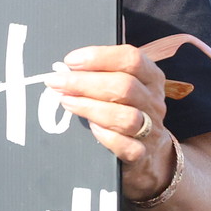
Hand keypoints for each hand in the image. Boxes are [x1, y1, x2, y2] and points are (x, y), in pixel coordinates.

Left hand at [47, 44, 174, 201]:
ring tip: (67, 102)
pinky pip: (126, 146)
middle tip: (58, 82)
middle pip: (125, 86)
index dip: (100, 57)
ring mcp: (150, 129)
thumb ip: (100, 75)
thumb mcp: (121, 86)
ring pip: (126, 117)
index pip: (131, 59)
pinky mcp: (141, 153)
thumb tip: (65, 70)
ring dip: (90, 107)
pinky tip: (91, 128)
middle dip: (85, 82)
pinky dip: (106, 136)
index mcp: (150, 77)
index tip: (71, 60)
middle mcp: (152, 101)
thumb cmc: (125, 109)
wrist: (149, 151)